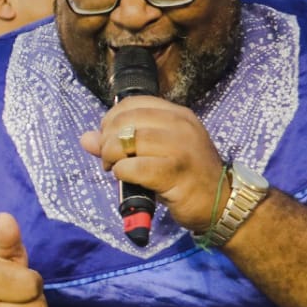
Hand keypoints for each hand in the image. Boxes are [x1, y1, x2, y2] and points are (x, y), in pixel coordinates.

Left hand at [79, 95, 225, 233]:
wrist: (220, 203)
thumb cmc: (184, 177)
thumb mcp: (155, 153)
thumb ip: (120, 143)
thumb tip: (86, 138)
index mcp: (177, 115)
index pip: (133, 103)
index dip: (111, 119)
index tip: (109, 139)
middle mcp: (180, 126)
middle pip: (126, 120)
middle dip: (107, 140)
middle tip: (110, 158)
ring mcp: (180, 148)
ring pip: (127, 141)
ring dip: (112, 157)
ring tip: (116, 168)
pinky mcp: (175, 172)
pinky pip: (134, 167)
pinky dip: (122, 172)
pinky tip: (126, 179)